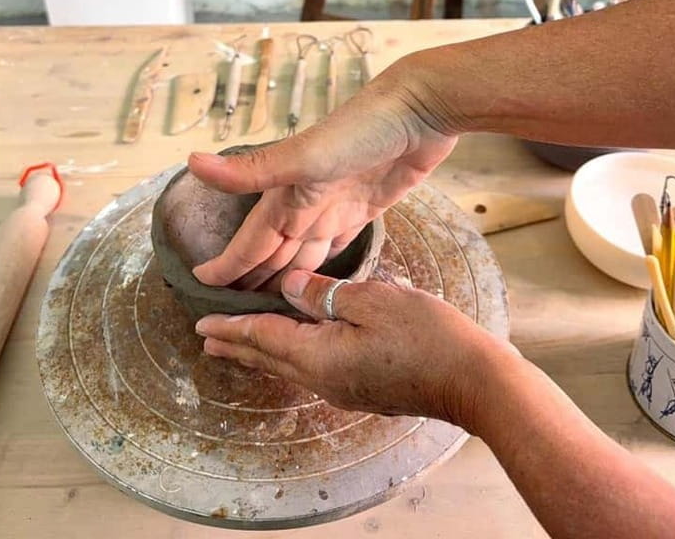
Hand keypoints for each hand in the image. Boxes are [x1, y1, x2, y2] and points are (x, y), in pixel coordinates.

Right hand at [187, 62, 459, 289]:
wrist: (419, 110)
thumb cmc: (360, 131)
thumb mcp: (303, 155)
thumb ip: (252, 170)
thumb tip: (192, 162)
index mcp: (286, 198)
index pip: (250, 243)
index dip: (228, 266)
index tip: (202, 286)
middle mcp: (305, 206)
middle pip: (273, 254)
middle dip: (253, 281)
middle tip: (236, 314)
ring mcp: (335, 208)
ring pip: (301, 254)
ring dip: (285, 277)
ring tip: (272, 307)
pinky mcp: (364, 210)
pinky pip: (336, 246)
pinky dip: (321, 264)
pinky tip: (316, 277)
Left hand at [194, 269, 515, 428]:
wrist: (472, 380)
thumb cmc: (425, 335)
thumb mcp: (372, 300)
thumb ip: (324, 293)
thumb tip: (289, 286)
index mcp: (319, 356)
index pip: (263, 337)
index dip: (233, 327)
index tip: (202, 325)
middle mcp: (324, 379)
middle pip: (270, 358)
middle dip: (238, 345)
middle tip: (207, 339)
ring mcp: (345, 388)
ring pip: (290, 366)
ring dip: (261, 352)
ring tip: (240, 344)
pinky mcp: (364, 388)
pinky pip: (313, 369)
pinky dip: (290, 355)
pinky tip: (294, 349)